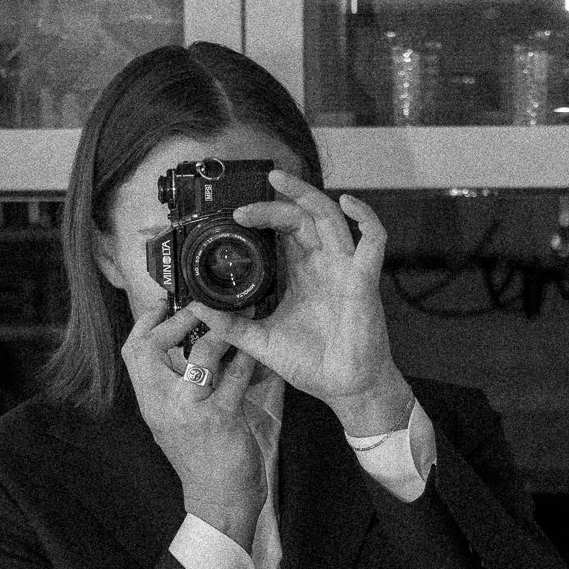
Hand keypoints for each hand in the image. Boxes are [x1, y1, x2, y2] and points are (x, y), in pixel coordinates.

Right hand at [119, 300, 264, 546]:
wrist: (219, 504)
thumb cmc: (204, 461)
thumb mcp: (178, 423)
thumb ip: (178, 389)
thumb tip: (191, 348)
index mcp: (150, 404)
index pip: (132, 352)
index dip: (146, 322)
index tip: (163, 302)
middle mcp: (162, 406)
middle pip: (148, 349)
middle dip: (177, 320)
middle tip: (202, 308)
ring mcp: (190, 412)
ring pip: (201, 356)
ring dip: (221, 333)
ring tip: (237, 321)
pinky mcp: (221, 418)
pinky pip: (236, 376)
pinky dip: (249, 360)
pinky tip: (258, 353)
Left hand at [195, 171, 412, 437]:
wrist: (345, 388)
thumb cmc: (311, 364)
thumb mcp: (260, 342)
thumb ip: (230, 325)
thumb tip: (195, 308)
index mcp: (300, 273)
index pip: (282, 230)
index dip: (262, 214)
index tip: (235, 215)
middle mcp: (322, 264)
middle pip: (302, 215)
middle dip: (278, 199)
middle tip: (251, 196)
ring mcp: (344, 269)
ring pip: (330, 217)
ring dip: (307, 195)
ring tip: (281, 180)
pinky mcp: (364, 281)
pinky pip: (374, 241)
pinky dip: (366, 218)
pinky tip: (349, 203)